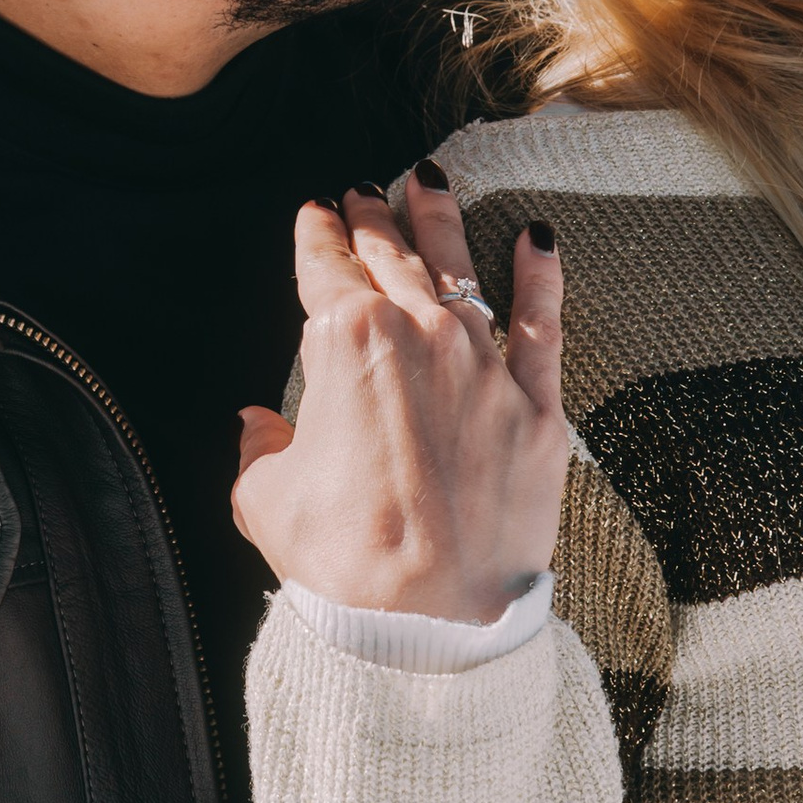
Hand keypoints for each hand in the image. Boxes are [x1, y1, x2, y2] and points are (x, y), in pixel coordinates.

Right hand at [231, 177, 567, 620]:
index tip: (315, 213)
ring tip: (430, 182)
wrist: (433, 620)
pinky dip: (541, 275)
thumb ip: (261, 449)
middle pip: (392, 254)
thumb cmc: (343, 561)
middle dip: (373, 216)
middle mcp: (419, 334)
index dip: (316, 235)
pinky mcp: (537, 404)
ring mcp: (484, 364)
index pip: (325, 268)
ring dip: (441, 221)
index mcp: (346, 342)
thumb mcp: (268, 502)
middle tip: (363, 190)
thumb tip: (258, 426)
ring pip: (461, 268)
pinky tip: (538, 238)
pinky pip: (543, 323)